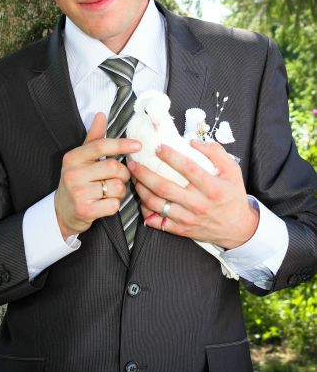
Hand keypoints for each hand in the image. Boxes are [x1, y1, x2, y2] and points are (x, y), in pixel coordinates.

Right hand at [55, 112, 140, 238]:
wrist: (61, 211)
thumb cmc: (77, 181)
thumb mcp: (81, 158)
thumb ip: (93, 138)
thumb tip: (100, 115)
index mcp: (72, 158)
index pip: (100, 146)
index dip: (121, 144)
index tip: (138, 145)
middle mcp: (73, 174)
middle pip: (114, 167)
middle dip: (123, 174)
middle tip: (118, 178)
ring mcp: (78, 193)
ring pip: (116, 187)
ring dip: (120, 191)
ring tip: (110, 192)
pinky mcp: (85, 210)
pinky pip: (113, 205)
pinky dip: (114, 205)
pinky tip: (105, 204)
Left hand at [128, 140, 258, 248]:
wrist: (238, 228)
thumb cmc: (233, 197)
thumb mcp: (233, 170)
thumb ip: (215, 152)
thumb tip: (193, 142)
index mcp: (212, 187)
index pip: (188, 168)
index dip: (171, 156)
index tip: (158, 147)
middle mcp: (198, 204)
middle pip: (165, 188)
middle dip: (145, 174)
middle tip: (134, 164)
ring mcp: (188, 218)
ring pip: (157, 204)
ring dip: (141, 190)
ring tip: (134, 179)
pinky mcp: (181, 229)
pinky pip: (157, 221)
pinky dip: (146, 211)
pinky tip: (142, 199)